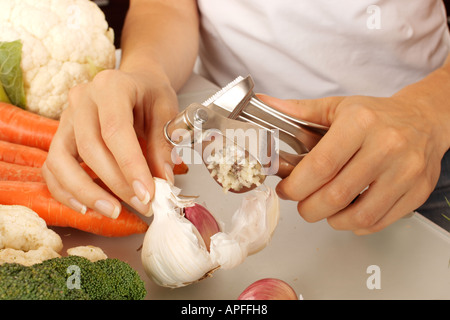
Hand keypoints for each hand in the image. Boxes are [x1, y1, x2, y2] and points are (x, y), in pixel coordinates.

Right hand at [42, 69, 178, 217]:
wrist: (135, 82)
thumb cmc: (151, 94)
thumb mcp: (166, 110)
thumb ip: (164, 144)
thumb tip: (163, 180)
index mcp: (111, 86)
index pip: (116, 130)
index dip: (130, 166)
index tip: (147, 194)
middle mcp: (82, 99)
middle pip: (90, 148)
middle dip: (117, 184)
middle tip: (143, 205)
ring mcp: (65, 118)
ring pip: (61, 161)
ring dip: (87, 193)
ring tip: (114, 211)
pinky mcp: (60, 137)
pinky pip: (52, 168)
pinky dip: (66, 191)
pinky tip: (87, 207)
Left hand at [259, 93, 447, 233]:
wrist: (424, 119)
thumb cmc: (377, 115)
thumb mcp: (338, 106)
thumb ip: (300, 110)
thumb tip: (264, 104)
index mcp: (360, 123)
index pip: (321, 166)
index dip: (296, 186)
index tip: (286, 190)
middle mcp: (386, 146)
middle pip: (335, 195)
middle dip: (308, 208)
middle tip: (302, 204)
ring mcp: (405, 171)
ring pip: (358, 215)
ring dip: (332, 220)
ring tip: (324, 209)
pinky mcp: (417, 191)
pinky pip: (380, 221)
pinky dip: (357, 225)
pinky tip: (348, 212)